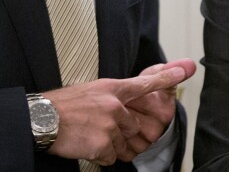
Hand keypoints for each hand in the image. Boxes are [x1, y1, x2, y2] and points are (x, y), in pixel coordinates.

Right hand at [44, 65, 193, 164]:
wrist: (42, 119)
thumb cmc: (63, 105)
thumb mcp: (91, 91)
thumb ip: (113, 97)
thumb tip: (126, 107)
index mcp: (112, 89)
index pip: (144, 82)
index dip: (167, 76)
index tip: (186, 70)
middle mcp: (115, 105)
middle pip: (134, 127)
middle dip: (121, 134)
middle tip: (97, 129)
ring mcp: (110, 126)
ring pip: (124, 145)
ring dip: (111, 146)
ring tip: (89, 136)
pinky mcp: (103, 145)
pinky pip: (111, 158)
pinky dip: (100, 156)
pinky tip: (85, 144)